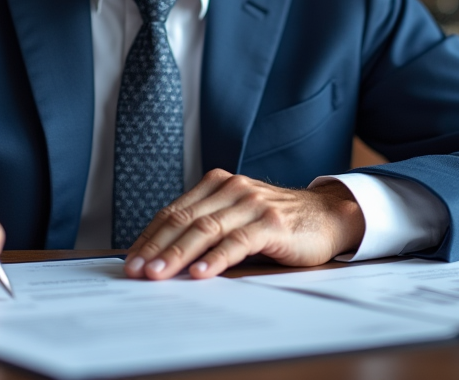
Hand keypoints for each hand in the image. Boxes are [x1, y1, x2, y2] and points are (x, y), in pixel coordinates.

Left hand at [123, 170, 363, 280]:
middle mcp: (232, 188)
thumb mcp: (237, 216)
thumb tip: (163, 256)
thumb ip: (207, 226)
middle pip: (185, 220)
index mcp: (218, 184)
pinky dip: (216, 259)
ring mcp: (253, 204)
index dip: (150, 236)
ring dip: (179, 254)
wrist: (327, 216)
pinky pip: (237, 241)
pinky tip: (200, 273)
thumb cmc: (277, 222)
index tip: (131, 260)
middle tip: (137, 270)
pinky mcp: (272, 224)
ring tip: (159, 274)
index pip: (174, 211)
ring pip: (206, 229)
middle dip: (157, 247)